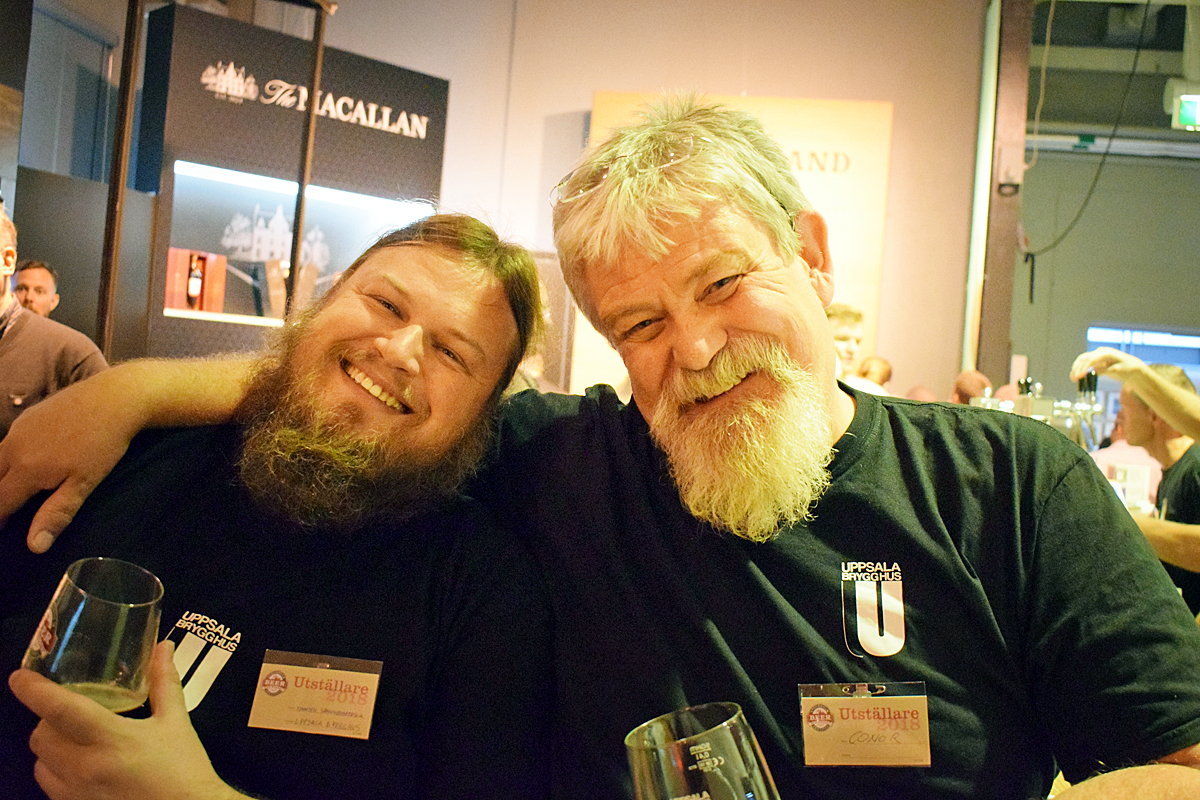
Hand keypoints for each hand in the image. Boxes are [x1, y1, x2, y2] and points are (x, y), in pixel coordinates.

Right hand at [0, 370, 139, 552]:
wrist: (115, 397)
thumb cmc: (103, 444)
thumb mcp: (84, 483)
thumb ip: (56, 513)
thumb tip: (33, 546)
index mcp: (25, 469)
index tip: (2, 530)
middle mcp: (13, 447)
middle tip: (7, 515)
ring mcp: (19, 428)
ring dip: (1, 478)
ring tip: (13, 493)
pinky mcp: (29, 415)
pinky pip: (9, 442)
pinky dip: (10, 458)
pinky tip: (26, 463)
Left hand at [8, 641, 244, 799]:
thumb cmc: (183, 767)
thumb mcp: (176, 722)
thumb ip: (164, 683)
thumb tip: (164, 646)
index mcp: (111, 739)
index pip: (59, 710)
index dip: (34, 691)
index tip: (19, 677)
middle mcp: (85, 767)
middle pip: (40, 736)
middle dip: (47, 719)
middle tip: (67, 709)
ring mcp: (76, 793)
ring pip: (39, 763)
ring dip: (49, 746)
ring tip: (72, 738)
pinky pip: (49, 786)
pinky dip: (55, 770)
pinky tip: (80, 766)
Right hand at [1069, 347, 1146, 382]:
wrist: (1134, 369)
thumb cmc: (1129, 368)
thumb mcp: (1120, 370)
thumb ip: (1107, 370)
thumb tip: (1095, 371)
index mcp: (1106, 353)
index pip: (1091, 359)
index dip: (1083, 368)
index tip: (1078, 377)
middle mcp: (1100, 353)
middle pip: (1084, 358)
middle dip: (1077, 368)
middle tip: (1073, 379)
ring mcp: (1098, 357)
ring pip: (1083, 361)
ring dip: (1077, 369)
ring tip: (1073, 379)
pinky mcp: (1098, 363)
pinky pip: (1087, 366)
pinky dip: (1082, 372)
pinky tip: (1079, 378)